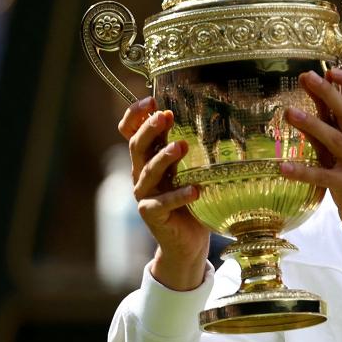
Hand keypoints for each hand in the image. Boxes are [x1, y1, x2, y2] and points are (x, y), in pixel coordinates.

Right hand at [119, 97, 208, 290]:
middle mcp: (141, 173)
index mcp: (149, 158)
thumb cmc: (193, 200)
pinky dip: (179, 195)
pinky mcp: (152, 215)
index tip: (152, 99)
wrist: (188, 241)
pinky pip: (161, 203)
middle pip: (137, 146)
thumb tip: (210, 116)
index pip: (131, 131)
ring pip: (147, 171)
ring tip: (181, 146)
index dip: (135, 115)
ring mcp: (145, 194)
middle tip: (166, 115)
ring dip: (164, 157)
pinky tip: (195, 190)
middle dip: (150, 129)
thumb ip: (190, 149)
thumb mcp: (191, 169)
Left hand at [280, 69, 341, 239]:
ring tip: (289, 113)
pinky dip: (303, 171)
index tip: (332, 71)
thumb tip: (315, 100)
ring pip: (336, 140)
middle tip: (306, 77)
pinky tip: (283, 167)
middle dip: (329, 93)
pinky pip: (323, 176)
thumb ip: (332, 128)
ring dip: (312, 125)